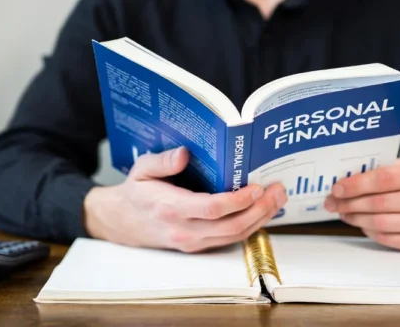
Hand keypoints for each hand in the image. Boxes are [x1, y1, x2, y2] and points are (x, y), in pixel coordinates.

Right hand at [83, 146, 287, 252]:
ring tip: (277, 199)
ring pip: (234, 237)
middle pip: (231, 227)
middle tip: (278, 191)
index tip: (257, 187)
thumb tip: (184, 153)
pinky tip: (262, 211)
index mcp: (170, 208)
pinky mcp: (198, 246)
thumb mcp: (140, 169)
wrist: (121, 222)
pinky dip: (250, 226)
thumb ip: (161, 161)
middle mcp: (184, 230)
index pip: (212, 209)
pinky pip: (229, 240)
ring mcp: (192, 242)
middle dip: (259, 210)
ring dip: (260, 219)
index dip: (238, 201)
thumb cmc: (135, 192)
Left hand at [324, 159, 399, 251]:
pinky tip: (361, 223)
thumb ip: (385, 170)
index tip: (337, 188)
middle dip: (349, 203)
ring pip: (380, 222)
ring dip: (355, 218)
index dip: (356, 184)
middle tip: (332, 202)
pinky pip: (386, 238)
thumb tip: (347, 179)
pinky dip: (369, 230)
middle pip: (379, 203)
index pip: (384, 179)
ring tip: (343, 213)